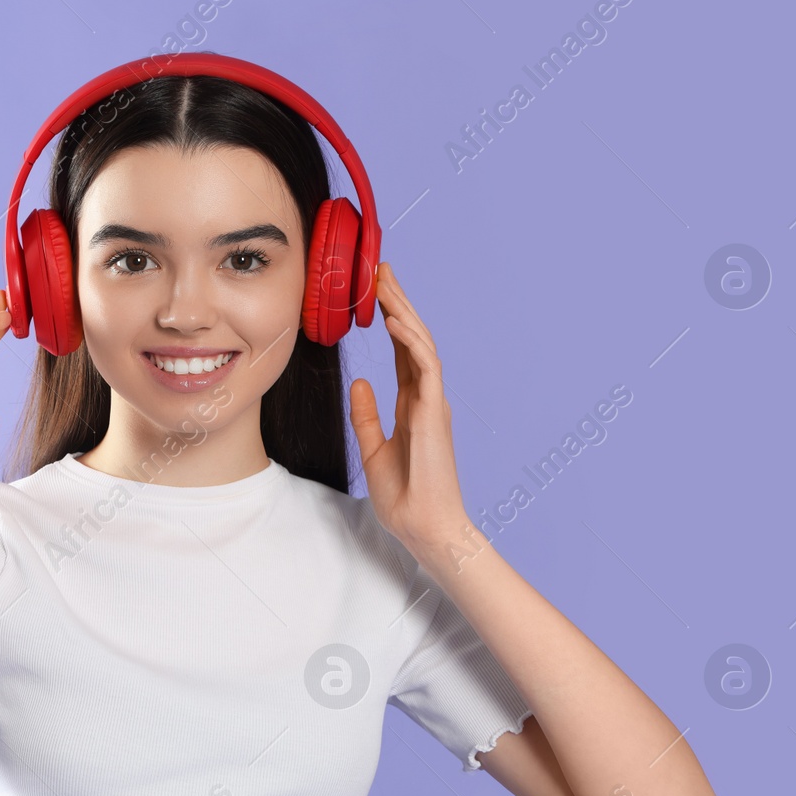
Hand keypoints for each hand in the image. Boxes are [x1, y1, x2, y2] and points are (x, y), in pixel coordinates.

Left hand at [348, 262, 474, 563]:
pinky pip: (425, 367)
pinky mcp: (436, 412)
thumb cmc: (405, 496)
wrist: (424, 526)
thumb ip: (366, 415)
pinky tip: (393, 321)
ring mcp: (434, 402)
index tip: (377, 291)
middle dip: (397, 302)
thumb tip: (359, 382)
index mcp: (413, 405)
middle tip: (381, 269)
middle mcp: (426, 397)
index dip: (390, 319)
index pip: (402, 351)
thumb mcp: (373, 449)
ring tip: (385, 281)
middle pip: (411, 338)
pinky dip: (410, 342)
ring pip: (420, 344)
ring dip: (402, 311)